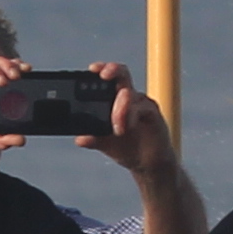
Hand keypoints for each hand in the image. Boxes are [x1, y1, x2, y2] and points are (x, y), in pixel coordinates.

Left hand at [91, 65, 179, 180]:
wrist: (147, 164)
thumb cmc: (126, 148)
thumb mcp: (105, 144)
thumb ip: (93, 139)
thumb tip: (79, 139)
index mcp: (115, 100)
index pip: (109, 77)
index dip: (102, 68)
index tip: (92, 69)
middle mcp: (129, 98)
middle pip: (122, 74)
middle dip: (112, 70)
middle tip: (104, 75)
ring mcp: (142, 104)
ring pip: (129, 94)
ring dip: (120, 108)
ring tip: (117, 129)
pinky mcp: (153, 114)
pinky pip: (142, 108)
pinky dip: (131, 116)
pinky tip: (126, 127)